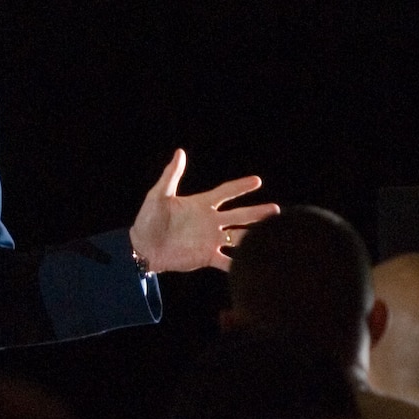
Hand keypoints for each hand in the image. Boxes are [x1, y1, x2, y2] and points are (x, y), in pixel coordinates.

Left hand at [127, 149, 278, 272]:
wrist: (143, 248)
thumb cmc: (148, 219)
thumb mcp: (159, 195)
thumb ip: (171, 176)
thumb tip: (180, 152)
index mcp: (201, 205)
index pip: (226, 192)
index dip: (241, 186)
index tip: (257, 181)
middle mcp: (210, 222)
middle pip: (239, 215)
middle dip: (258, 213)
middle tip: (276, 210)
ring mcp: (211, 240)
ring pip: (238, 238)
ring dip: (254, 237)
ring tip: (271, 237)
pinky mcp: (207, 257)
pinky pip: (227, 262)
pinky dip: (239, 265)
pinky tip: (252, 266)